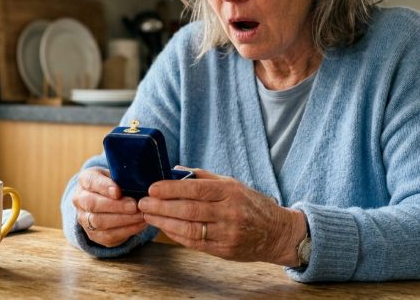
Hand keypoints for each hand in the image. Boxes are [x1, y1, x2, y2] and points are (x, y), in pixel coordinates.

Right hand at [72, 167, 147, 246]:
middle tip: (134, 206)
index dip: (104, 187)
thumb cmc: (113, 184)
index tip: (118, 191)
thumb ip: (122, 178)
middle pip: (93, 204)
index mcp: (85, 179)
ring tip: (140, 215)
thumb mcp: (115, 174)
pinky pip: (108, 235)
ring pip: (99, 222)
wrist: (104, 200)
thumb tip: (137, 185)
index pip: (91, 182)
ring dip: (123, 220)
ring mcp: (84, 219)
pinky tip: (139, 224)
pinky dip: (126, 230)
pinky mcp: (93, 234)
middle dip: (116, 206)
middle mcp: (79, 199)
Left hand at [138, 168, 305, 264]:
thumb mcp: (231, 184)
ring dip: (164, 223)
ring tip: (148, 216)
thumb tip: (174, 170)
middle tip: (142, 203)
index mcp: (230, 192)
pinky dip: (176, 236)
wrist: (276, 232)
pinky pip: (195, 243)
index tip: (152, 188)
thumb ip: (203, 177)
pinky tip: (163, 228)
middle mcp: (229, 213)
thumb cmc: (250, 203)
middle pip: (189, 210)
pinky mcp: (224, 250)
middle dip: (161, 207)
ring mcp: (227, 233)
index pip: (196, 189)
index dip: (171, 189)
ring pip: (189, 229)